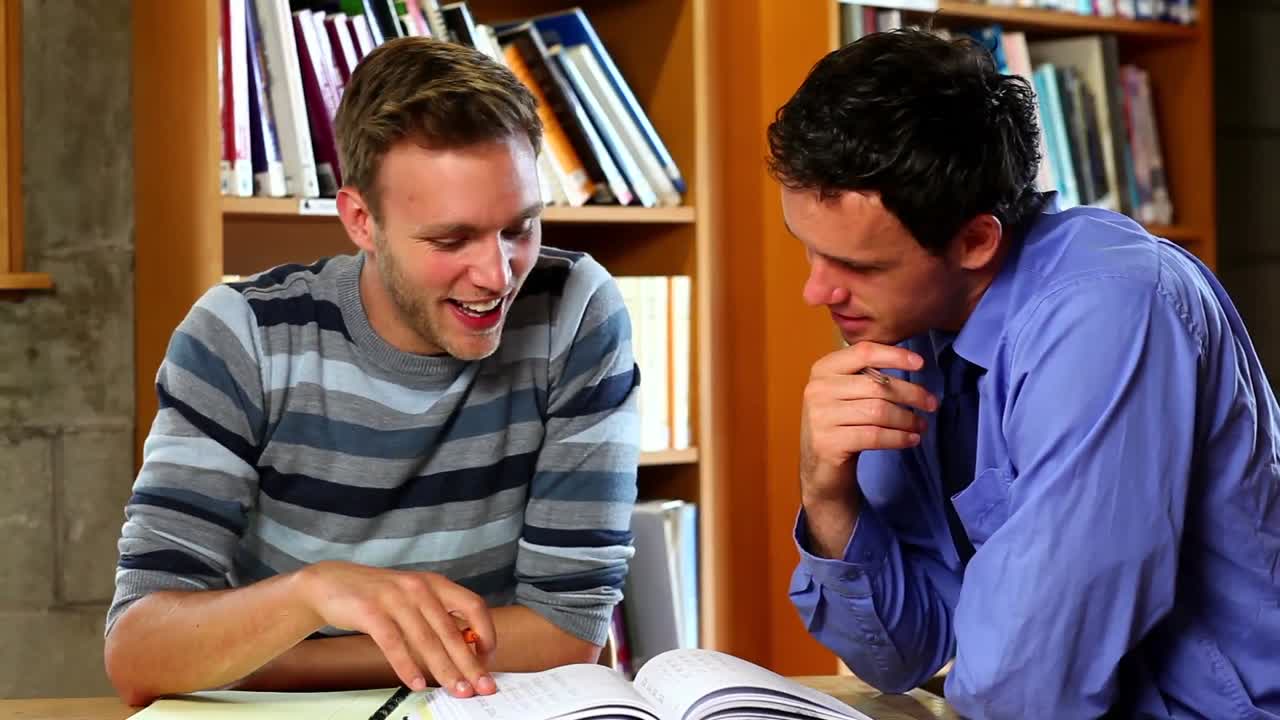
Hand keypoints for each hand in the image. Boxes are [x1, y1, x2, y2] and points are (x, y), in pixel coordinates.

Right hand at [296, 561, 496, 696]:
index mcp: (435, 583)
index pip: (473, 605)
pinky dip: (407, 667)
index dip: (486, 632)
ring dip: (444, 670)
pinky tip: (417, 683)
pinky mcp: (371, 611)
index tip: (489, 657)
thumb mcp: (413, 596)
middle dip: (470, 663)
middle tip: (482, 685)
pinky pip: (394, 644)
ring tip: (456, 689)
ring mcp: (395, 598)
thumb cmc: (378, 595)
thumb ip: (438, 616)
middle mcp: (419, 587)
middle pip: (452, 631)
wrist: (332, 583)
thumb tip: (466, 647)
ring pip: (427, 641)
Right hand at [800, 342, 937, 554]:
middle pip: (876, 384)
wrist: (819, 468)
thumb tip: (912, 363)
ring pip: (878, 411)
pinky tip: (911, 439)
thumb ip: (867, 376)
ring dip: (907, 419)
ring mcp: (820, 417)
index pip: (863, 352)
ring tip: (921, 425)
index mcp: (823, 370)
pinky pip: (874, 436)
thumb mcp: (846, 394)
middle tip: (932, 404)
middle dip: (911, 394)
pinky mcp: (828, 443)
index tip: (921, 364)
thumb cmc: (841, 425)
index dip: (895, 355)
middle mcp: (817, 389)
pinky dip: (898, 438)